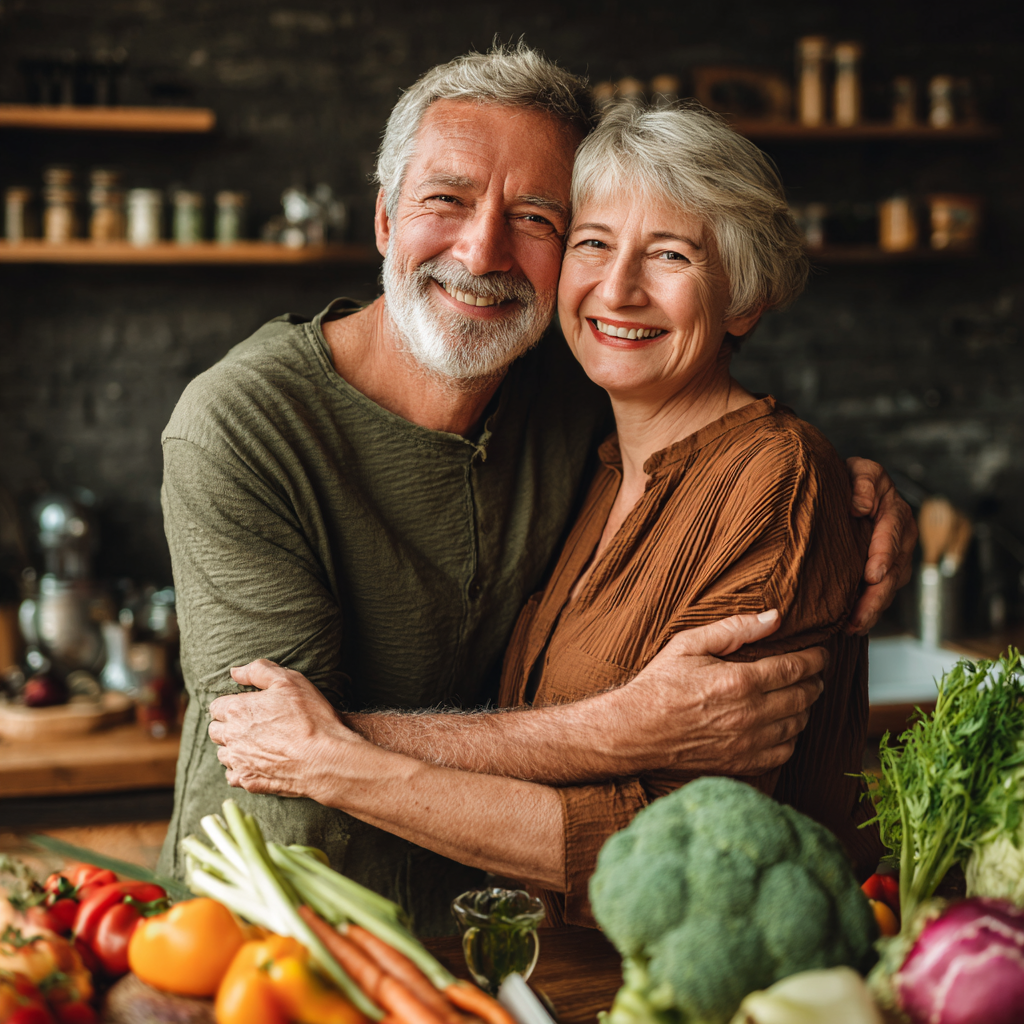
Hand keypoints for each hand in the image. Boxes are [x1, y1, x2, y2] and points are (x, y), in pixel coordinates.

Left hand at [207, 660, 356, 800]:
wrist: (324, 759)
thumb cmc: (310, 717)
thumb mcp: (289, 681)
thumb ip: (258, 671)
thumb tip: (235, 672)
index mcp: (237, 710)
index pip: (216, 706)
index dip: (230, 704)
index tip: (246, 706)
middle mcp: (232, 737)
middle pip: (215, 730)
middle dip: (228, 726)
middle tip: (252, 724)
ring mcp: (238, 762)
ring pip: (223, 754)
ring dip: (233, 748)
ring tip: (256, 744)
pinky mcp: (248, 781)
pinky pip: (232, 776)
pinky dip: (240, 770)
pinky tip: (257, 763)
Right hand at [619, 609, 825, 776]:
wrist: (635, 730)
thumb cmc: (660, 684)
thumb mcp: (689, 644)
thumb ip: (734, 628)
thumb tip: (774, 618)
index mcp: (739, 681)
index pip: (795, 668)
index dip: (814, 659)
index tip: (820, 653)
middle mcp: (750, 714)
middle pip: (803, 696)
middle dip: (813, 681)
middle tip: (812, 672)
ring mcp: (748, 743)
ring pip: (797, 724)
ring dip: (804, 707)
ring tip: (799, 695)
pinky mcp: (741, 763)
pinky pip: (784, 752)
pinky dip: (791, 737)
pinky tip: (782, 724)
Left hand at [845, 456, 916, 633]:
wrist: (848, 493)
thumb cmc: (851, 480)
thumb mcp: (858, 471)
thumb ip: (862, 482)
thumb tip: (860, 506)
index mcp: (896, 512)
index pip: (893, 535)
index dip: (883, 556)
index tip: (872, 574)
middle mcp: (901, 539)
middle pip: (894, 571)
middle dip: (877, 595)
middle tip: (859, 615)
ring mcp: (895, 559)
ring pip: (888, 588)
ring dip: (873, 609)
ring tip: (854, 626)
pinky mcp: (884, 574)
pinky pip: (880, 595)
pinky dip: (868, 611)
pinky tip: (852, 626)